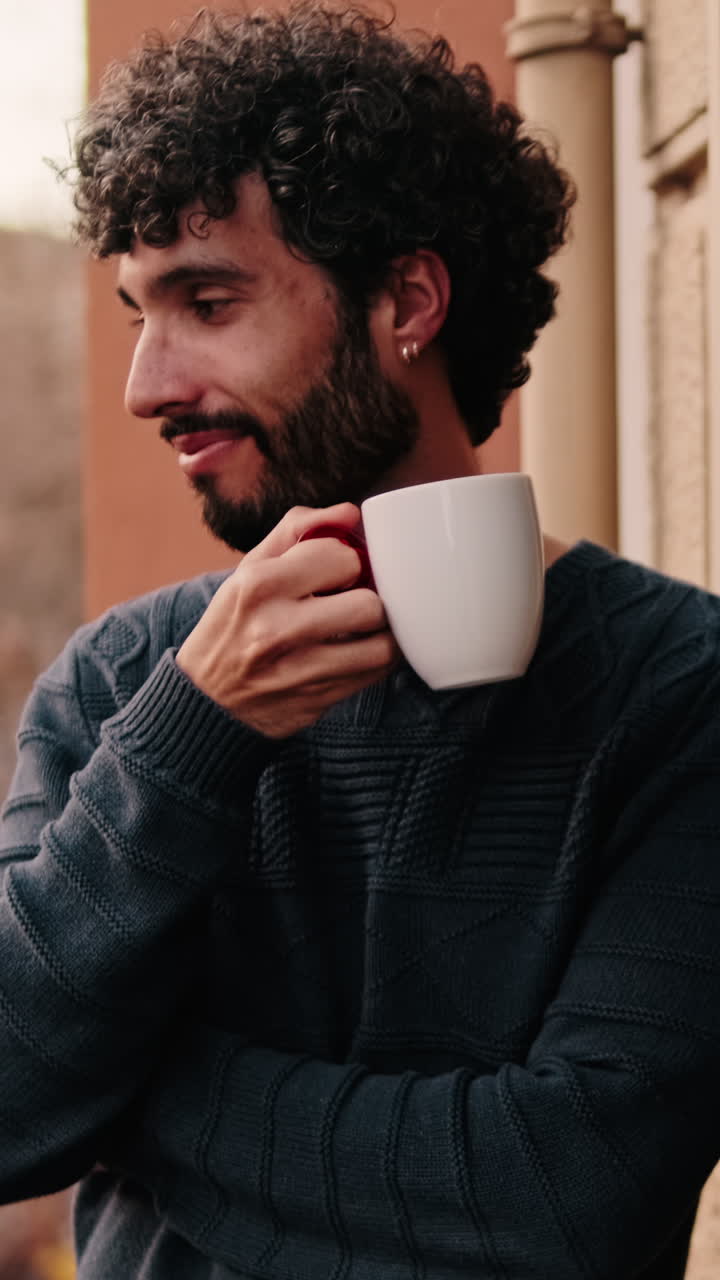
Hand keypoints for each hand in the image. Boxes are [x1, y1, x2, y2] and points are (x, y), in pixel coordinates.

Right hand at [176, 504, 398, 736]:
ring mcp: (295, 672)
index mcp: (257, 584)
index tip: (340, 572)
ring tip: (367, 628)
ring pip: (380, 647)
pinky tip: (359, 652)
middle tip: (357, 601)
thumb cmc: (235, 622)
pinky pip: (373, 676)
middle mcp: (273, 629)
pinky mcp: (313, 702)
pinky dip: (375, 661)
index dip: (349, 561)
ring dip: (382, 634)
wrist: (205, 697)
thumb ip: (297, 531)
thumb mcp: (250, 569)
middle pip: (368, 605)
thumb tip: (350, 513)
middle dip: (370, 599)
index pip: (340, 556)